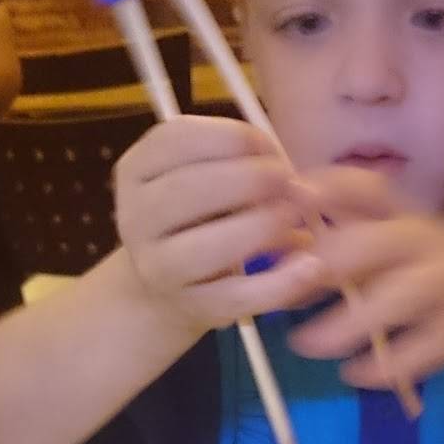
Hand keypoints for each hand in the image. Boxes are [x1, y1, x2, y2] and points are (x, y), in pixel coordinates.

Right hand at [113, 115, 323, 331]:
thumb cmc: (196, 218)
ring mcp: (156, 267)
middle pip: (187, 189)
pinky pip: (235, 296)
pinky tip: (308, 267)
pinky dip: (277, 283)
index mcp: (136, 170)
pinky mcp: (190, 307)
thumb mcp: (203, 176)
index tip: (269, 147)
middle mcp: (134, 217)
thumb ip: (239, 162)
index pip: (175, 139)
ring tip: (294, 217)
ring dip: (260, 227)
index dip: (231, 136)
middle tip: (288, 180)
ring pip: (205, 247)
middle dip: (249, 179)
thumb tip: (292, 176)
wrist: (165, 287)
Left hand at [287, 166, 443, 385]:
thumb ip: (347, 250)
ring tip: (305, 343)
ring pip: (399, 299)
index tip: (289, 192)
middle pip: (381, 241)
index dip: (329, 186)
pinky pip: (420, 350)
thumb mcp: (405, 252)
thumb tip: (278, 252)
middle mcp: (434, 242)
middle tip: (287, 283)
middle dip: (333, 259)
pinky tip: (356, 373)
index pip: (369, 187)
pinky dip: (383, 366)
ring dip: (346, 324)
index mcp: (412, 218)